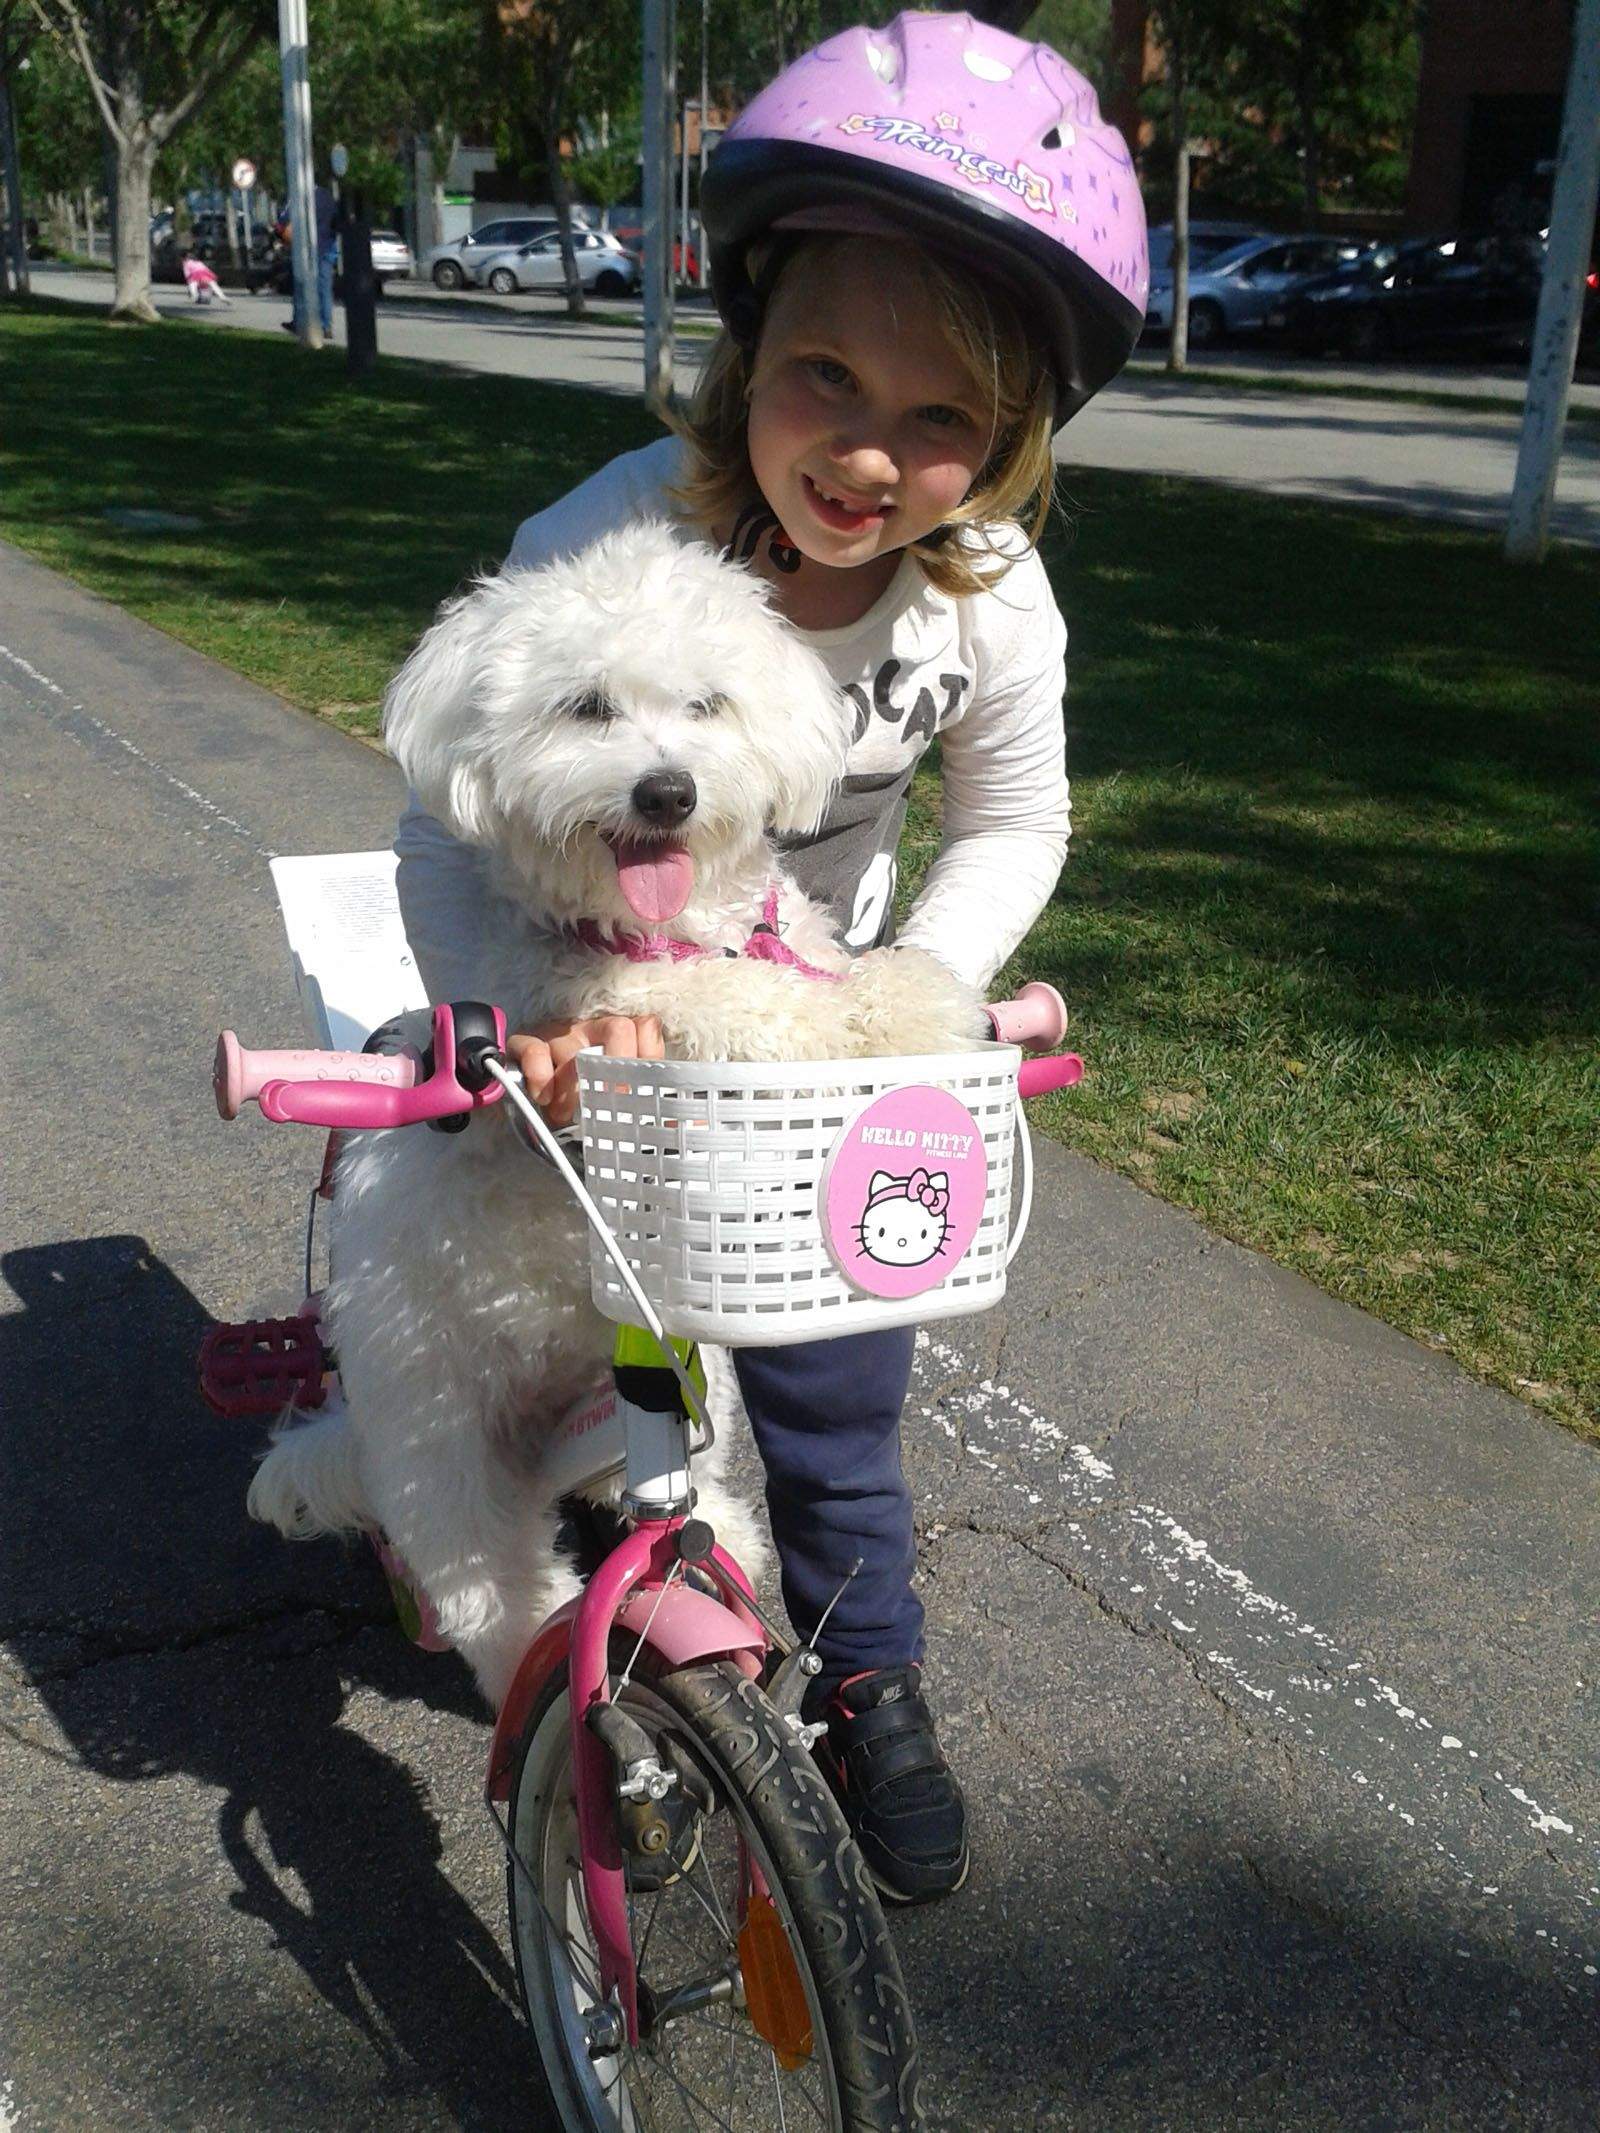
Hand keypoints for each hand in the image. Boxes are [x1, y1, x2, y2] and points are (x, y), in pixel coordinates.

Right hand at [505, 1015, 663, 1128]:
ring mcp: (561, 1035)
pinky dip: (538, 1073)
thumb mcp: (629, 1108)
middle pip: (617, 1028)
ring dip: (569, 1084)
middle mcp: (595, 1031)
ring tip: (564, 1115)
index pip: (647, 1027)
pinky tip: (541, 1097)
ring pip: (571, 1043)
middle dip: (613, 1069)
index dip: (647, 1053)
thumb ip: (661, 1110)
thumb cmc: (594, 1107)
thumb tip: (701, 1125)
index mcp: (624, 1041)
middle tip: (604, 1105)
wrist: (543, 1114)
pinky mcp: (527, 1045)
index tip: (639, 1089)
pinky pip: (531, 1047)